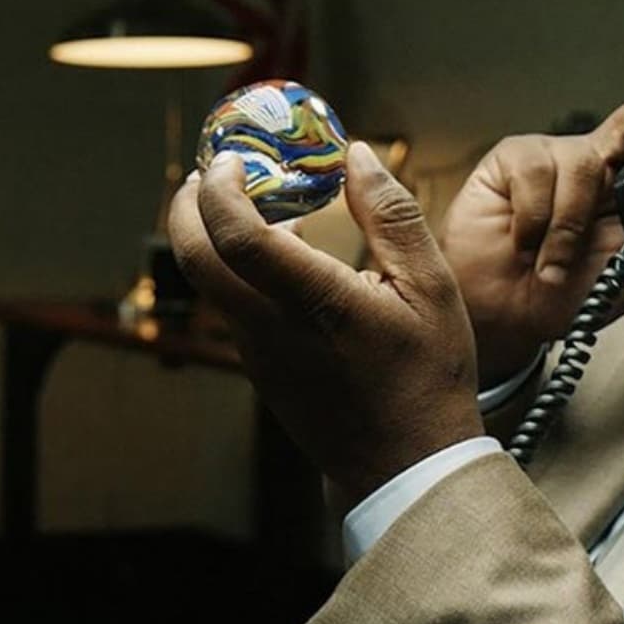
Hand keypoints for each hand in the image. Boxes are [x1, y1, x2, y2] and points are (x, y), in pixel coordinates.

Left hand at [169, 142, 483, 510]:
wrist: (406, 467)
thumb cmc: (427, 378)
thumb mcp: (433, 287)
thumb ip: (391, 215)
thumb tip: (356, 156)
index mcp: (314, 305)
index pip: (235, 237)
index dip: (220, 188)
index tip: (234, 158)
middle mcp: (270, 331)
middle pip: (194, 257)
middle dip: (190, 203)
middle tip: (218, 169)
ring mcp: (258, 355)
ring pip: (210, 282)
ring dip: (215, 233)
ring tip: (257, 200)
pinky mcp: (260, 370)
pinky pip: (233, 305)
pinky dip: (238, 267)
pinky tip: (280, 252)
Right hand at [439, 86, 623, 381]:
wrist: (505, 318)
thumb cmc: (569, 293)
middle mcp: (599, 159)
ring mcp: (555, 155)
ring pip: (583, 159)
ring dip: (571, 227)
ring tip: (555, 266)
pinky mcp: (512, 159)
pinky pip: (537, 171)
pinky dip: (537, 220)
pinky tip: (526, 245)